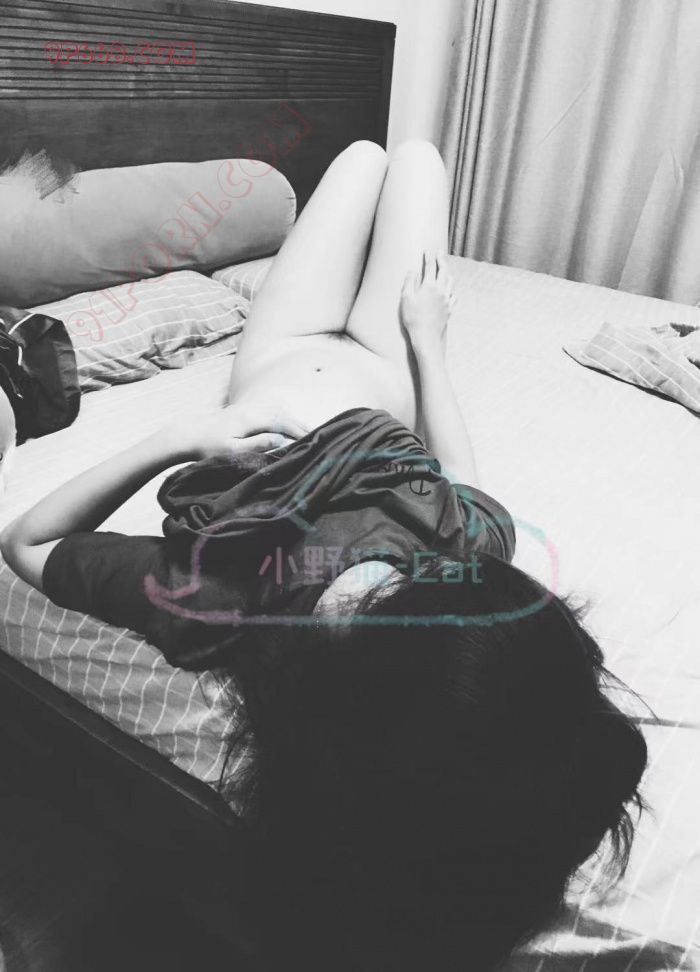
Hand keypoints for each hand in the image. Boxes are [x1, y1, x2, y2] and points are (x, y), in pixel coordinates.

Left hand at [163, 402, 306, 461]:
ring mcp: (250, 409)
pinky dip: (285, 421)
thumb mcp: (233, 451)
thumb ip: (258, 444)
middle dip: (303, 426)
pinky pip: (273, 414)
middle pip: (286, 415)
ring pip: (280, 413)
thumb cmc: (208, 447)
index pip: (285, 423)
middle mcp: (254, 409)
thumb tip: (282, 439)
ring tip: (310, 434)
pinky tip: (290, 429)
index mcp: (253, 418)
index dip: (302, 432)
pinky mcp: (247, 412)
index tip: (316, 441)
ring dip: (295, 423)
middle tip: (322, 438)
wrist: (188, 434)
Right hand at [399, 251, 455, 353]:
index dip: (429, 256)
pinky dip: (452, 290)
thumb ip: (409, 282)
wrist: (427, 337)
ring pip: (451, 281)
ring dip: (448, 273)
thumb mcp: (406, 299)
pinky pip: (454, 296)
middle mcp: (441, 290)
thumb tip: (412, 271)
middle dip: (442, 259)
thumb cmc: (413, 319)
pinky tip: (450, 291)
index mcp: (429, 286)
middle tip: (440, 252)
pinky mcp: (449, 309)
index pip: (430, 266)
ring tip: (445, 270)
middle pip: (444, 270)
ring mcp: (447, 300)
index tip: (428, 250)